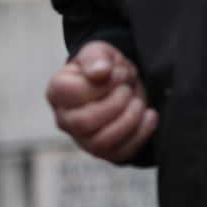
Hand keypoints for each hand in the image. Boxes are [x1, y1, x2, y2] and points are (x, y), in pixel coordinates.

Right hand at [46, 40, 157, 162]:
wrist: (120, 83)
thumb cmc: (105, 67)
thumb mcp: (99, 52)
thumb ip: (95, 57)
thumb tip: (100, 73)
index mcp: (57, 93)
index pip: (70, 94)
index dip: (99, 84)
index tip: (116, 74)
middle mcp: (64, 120)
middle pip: (83, 123)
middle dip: (115, 104)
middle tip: (127, 90)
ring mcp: (82, 139)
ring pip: (100, 143)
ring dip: (128, 121)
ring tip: (138, 103)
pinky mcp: (104, 152)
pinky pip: (119, 154)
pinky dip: (140, 135)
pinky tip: (149, 116)